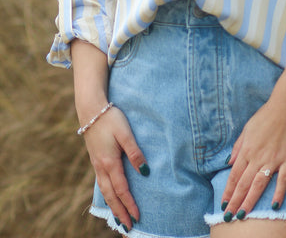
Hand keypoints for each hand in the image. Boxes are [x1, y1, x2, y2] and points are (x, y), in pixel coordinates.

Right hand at [82, 105, 148, 230]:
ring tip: (119, 219)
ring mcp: (97, 164)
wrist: (90, 109)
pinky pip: (101, 184)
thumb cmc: (110, 119)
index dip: (130, 204)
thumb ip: (135, 152)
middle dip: (120, 212)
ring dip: (112, 206)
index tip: (137, 217)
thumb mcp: (125, 133)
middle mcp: (101, 167)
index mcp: (110, 163)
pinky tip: (110, 197)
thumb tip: (145, 172)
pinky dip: (106, 195)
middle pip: (111, 196)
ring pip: (104, 191)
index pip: (122, 189)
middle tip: (128, 228)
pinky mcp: (95, 160)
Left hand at [220, 95, 285, 219]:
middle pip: (244, 183)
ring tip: (243, 215)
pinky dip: (278, 193)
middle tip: (229, 218)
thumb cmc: (267, 114)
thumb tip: (229, 162)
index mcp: (247, 149)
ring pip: (259, 185)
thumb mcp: (247, 127)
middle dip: (235, 202)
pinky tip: (274, 205)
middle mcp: (258, 156)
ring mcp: (274, 159)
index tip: (224, 204)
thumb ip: (238, 146)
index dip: (228, 191)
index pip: (234, 175)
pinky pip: (283, 179)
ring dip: (250, 201)